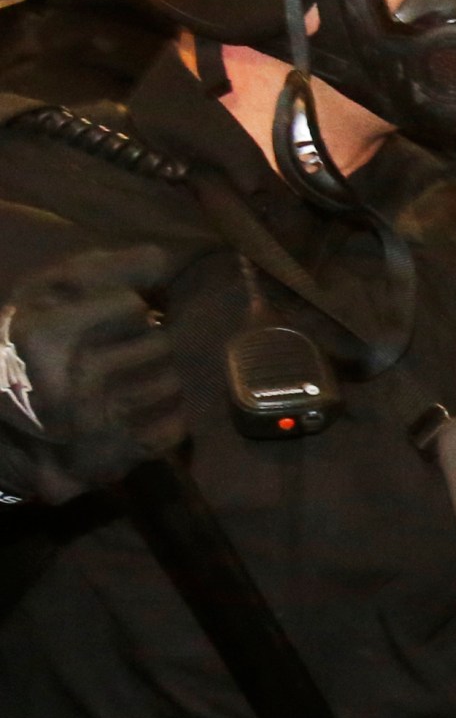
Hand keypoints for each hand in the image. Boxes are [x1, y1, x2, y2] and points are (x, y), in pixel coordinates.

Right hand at [0, 245, 181, 503]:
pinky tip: (136, 414)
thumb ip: (103, 270)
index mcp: (40, 339)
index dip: (122, 309)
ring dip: (160, 379)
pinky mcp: (114, 460)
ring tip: (127, 382)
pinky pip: (177, 426)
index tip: (104, 320)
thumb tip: (164, 257)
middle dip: (146, 344)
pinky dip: (167, 418)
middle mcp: (68, 385)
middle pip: (160, 343)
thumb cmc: (25, 350)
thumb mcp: (43, 298)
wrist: (0, 434)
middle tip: (118, 354)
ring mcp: (93, 428)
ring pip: (173, 382)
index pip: (130, 305)